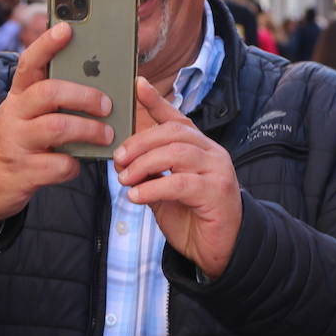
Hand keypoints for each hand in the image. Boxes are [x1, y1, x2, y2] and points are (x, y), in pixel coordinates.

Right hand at [0, 21, 113, 238]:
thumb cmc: (16, 142)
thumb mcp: (24, 115)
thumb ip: (50, 100)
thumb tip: (97, 85)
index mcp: (17, 96)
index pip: (29, 62)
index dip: (47, 44)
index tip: (67, 28)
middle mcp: (14, 115)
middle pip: (49, 93)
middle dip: (84, 95)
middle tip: (107, 104)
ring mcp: (17, 144)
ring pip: (57, 127)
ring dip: (88, 130)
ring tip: (107, 134)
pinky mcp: (24, 173)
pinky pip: (59, 165)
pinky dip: (75, 164)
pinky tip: (78, 163)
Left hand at [114, 78, 241, 279]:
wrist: (217, 251)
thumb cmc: (190, 217)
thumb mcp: (164, 189)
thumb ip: (149, 171)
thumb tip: (122, 158)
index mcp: (199, 147)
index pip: (177, 118)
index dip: (157, 101)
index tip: (137, 84)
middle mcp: (212, 152)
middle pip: (173, 132)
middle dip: (140, 142)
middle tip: (118, 159)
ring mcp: (217, 170)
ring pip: (177, 152)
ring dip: (144, 164)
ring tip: (125, 179)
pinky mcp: (217, 192)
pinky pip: (181, 182)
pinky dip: (154, 187)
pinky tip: (136, 196)